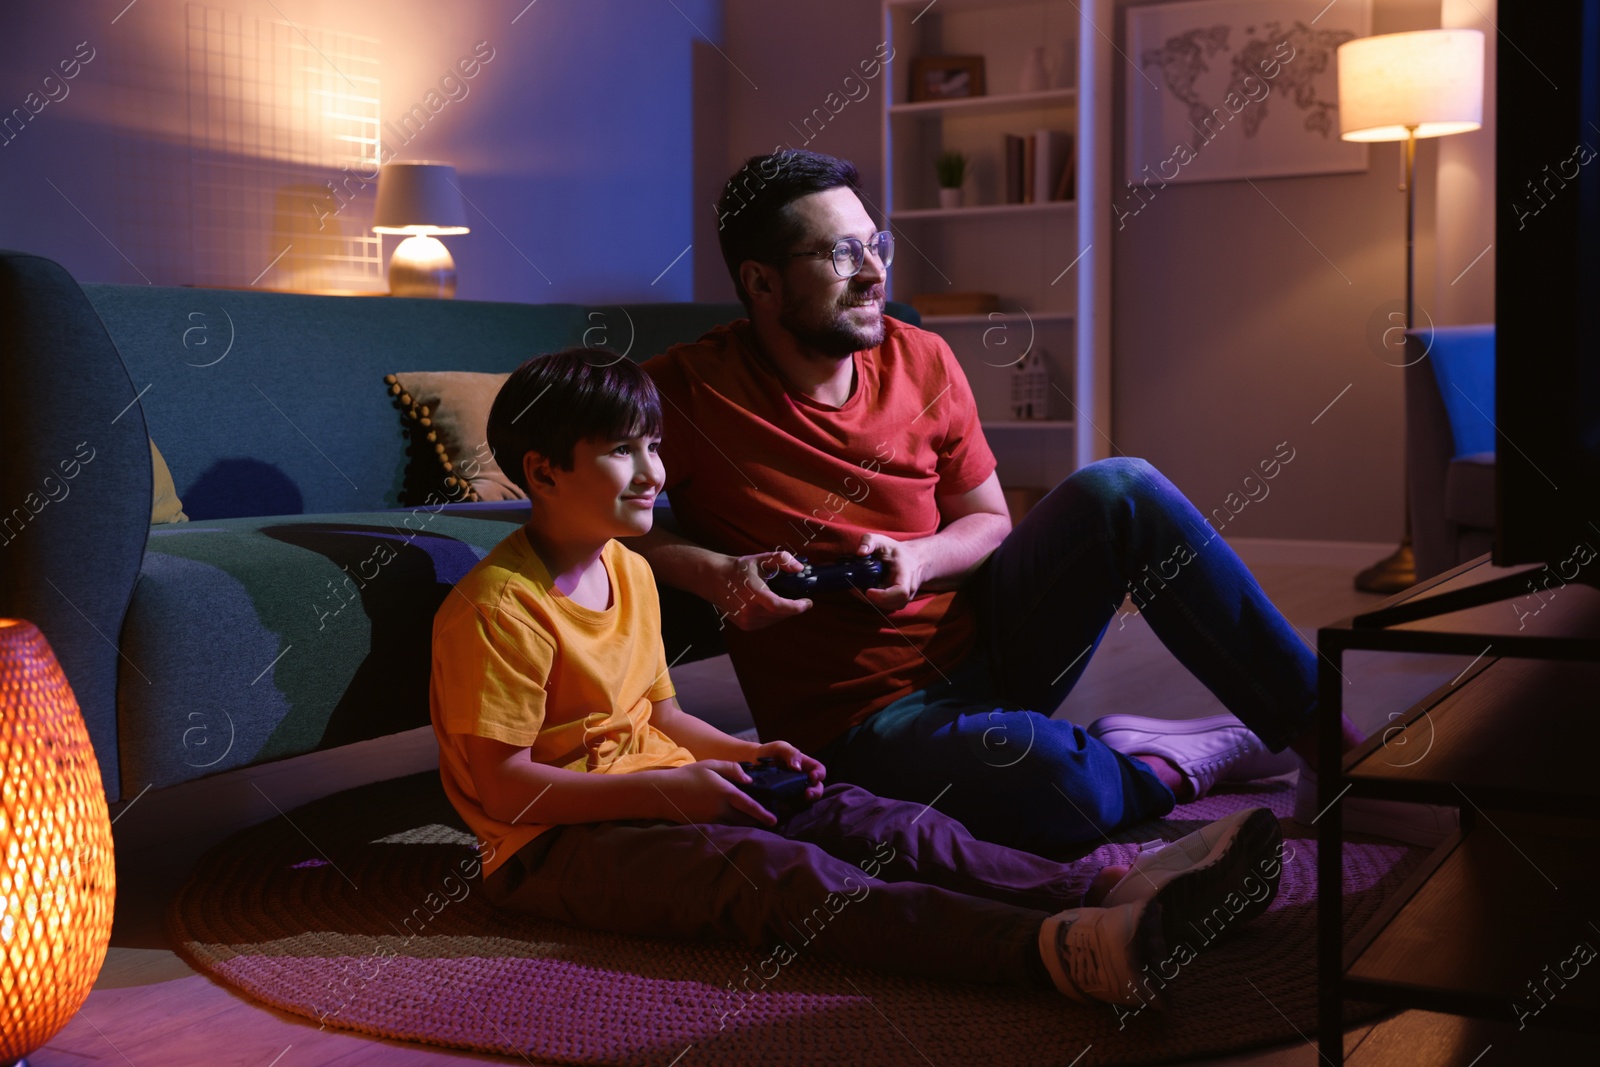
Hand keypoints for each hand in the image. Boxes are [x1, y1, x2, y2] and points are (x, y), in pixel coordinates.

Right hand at [650, 761, 777, 825]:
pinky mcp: (705, 825)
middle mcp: (721, 809)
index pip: (750, 806)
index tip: (774, 820)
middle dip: (757, 821)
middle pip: (745, 819)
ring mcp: (713, 819)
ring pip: (735, 825)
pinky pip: (724, 827)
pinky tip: (735, 822)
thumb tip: (749, 780)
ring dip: (745, 824)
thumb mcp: (711, 765)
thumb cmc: (689, 775)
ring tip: (754, 822)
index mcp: (725, 792)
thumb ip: (733, 769)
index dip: (763, 814)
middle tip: (768, 820)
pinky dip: (733, 826)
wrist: (664, 793)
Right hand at [711, 550, 812, 630]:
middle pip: (780, 614)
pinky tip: (771, 606)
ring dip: (783, 612)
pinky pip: (767, 623)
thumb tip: (799, 568)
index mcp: (754, 594)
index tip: (808, 602)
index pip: (779, 606)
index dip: (797, 607)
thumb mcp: (760, 559)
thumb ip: (782, 560)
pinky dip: (773, 616)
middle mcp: (749, 610)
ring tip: (784, 600)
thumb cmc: (738, 568)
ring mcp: (746, 620)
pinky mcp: (745, 625)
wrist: (714, 579)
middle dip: (793, 607)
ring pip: (775, 620)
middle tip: (800, 599)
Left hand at [751, 740, 826, 802]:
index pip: (819, 770)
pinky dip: (790, 807)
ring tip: (798, 800)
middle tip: (807, 794)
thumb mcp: (780, 747)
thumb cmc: (770, 752)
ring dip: (805, 802)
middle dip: (815, 792)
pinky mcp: (785, 800)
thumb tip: (798, 768)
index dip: (819, 774)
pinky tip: (783, 805)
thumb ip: (791, 753)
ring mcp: (795, 791)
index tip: (813, 777)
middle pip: (817, 788)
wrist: (752, 762)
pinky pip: (791, 807)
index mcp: (806, 765)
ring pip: (806, 800)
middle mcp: (803, 780)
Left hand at [855, 533, 928, 611]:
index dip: (884, 595)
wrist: (913, 561)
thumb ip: (870, 541)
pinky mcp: (896, 603)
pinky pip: (882, 606)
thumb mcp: (883, 541)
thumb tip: (860, 552)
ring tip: (855, 585)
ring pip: (883, 606)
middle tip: (852, 585)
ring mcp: (903, 600)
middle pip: (889, 603)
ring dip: (867, 598)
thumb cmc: (897, 552)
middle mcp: (908, 591)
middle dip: (868, 597)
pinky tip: (861, 589)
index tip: (868, 591)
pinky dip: (869, 599)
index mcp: (907, 575)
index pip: (901, 591)